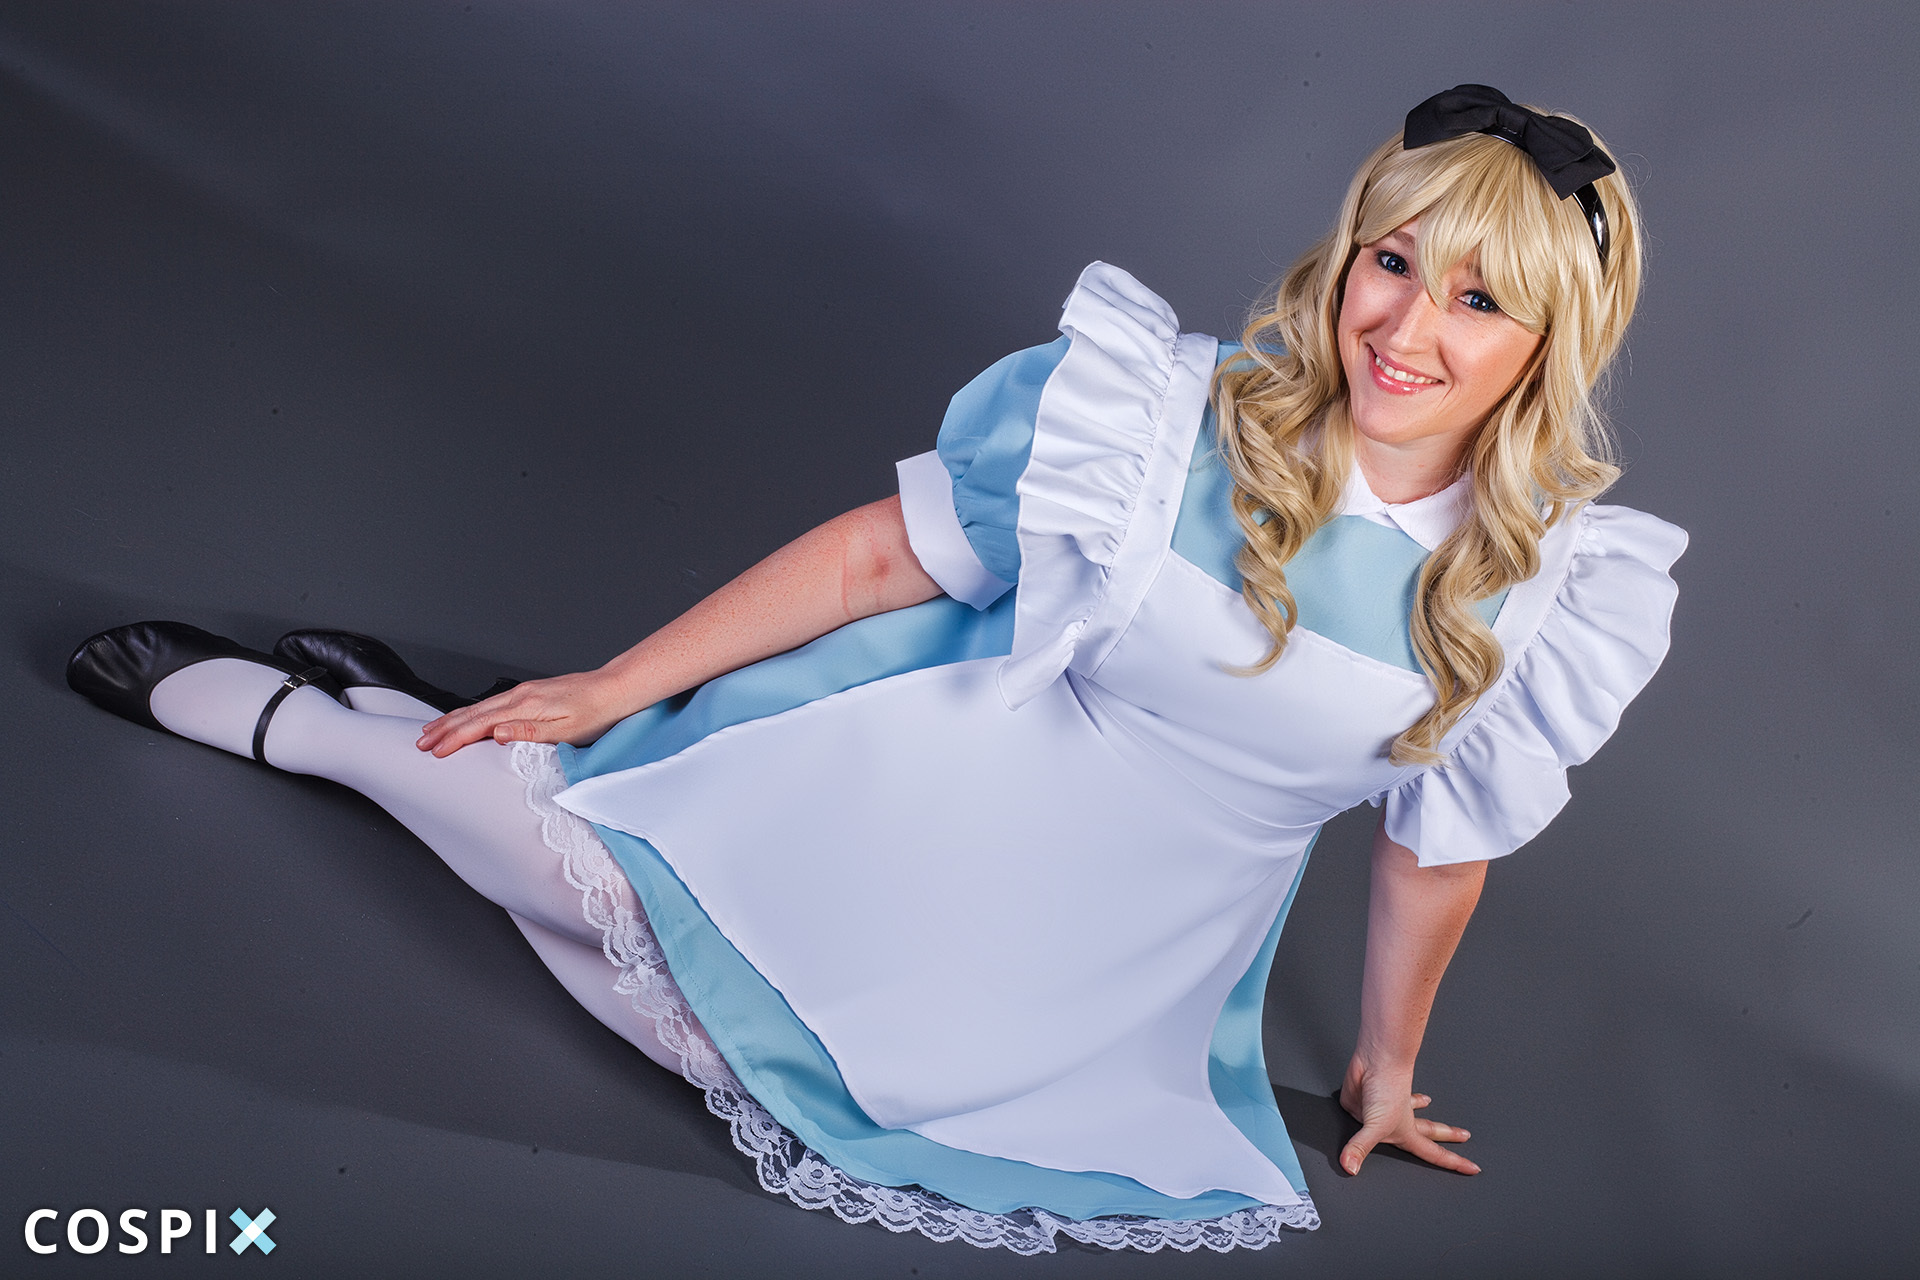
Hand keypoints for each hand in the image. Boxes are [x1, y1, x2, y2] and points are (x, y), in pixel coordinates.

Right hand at [414, 670, 630, 756]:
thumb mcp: (566, 730)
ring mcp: (524, 692)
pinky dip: (473, 712)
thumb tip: (496, 733)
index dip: (454, 739)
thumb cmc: (596, 712)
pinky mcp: (531, 693)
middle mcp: (520, 696)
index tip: (435, 751)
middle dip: (444, 728)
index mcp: (525, 706)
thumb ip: (529, 732)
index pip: (480, 725)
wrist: (616, 688)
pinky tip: (468, 717)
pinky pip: (492, 704)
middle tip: (421, 742)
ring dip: (454, 719)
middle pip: (473, 713)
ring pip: (480, 707)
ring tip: (434, 729)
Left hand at [1337, 1055, 1479, 1176]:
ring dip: (1418, 1107)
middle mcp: (1397, 1121)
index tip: (1473, 1167)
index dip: (1453, 1162)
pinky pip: (1367, 1109)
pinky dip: (1371, 1106)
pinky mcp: (1365, 1102)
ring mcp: (1382, 1111)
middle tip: (1464, 1135)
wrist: (1375, 1060)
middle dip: (1446, 1135)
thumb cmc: (1386, 1087)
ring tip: (1428, 1102)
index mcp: (1407, 1131)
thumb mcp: (1375, 1125)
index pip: (1434, 1153)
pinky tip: (1367, 1104)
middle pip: (1428, 1131)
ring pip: (1404, 1112)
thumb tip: (1351, 1168)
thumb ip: (1361, 1147)